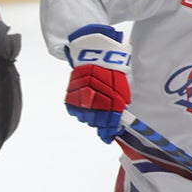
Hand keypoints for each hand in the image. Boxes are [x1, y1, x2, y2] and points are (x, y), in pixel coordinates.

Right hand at [63, 24, 131, 143]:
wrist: (94, 55)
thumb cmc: (110, 70)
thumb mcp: (120, 88)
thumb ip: (119, 104)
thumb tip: (118, 118)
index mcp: (112, 103)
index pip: (110, 124)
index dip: (108, 132)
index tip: (107, 137)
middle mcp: (96, 104)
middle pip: (96, 123)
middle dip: (99, 123)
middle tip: (101, 122)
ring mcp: (82, 101)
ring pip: (85, 118)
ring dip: (89, 116)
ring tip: (92, 109)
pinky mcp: (71, 98)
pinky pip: (74, 111)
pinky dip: (79, 110)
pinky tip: (84, 104)